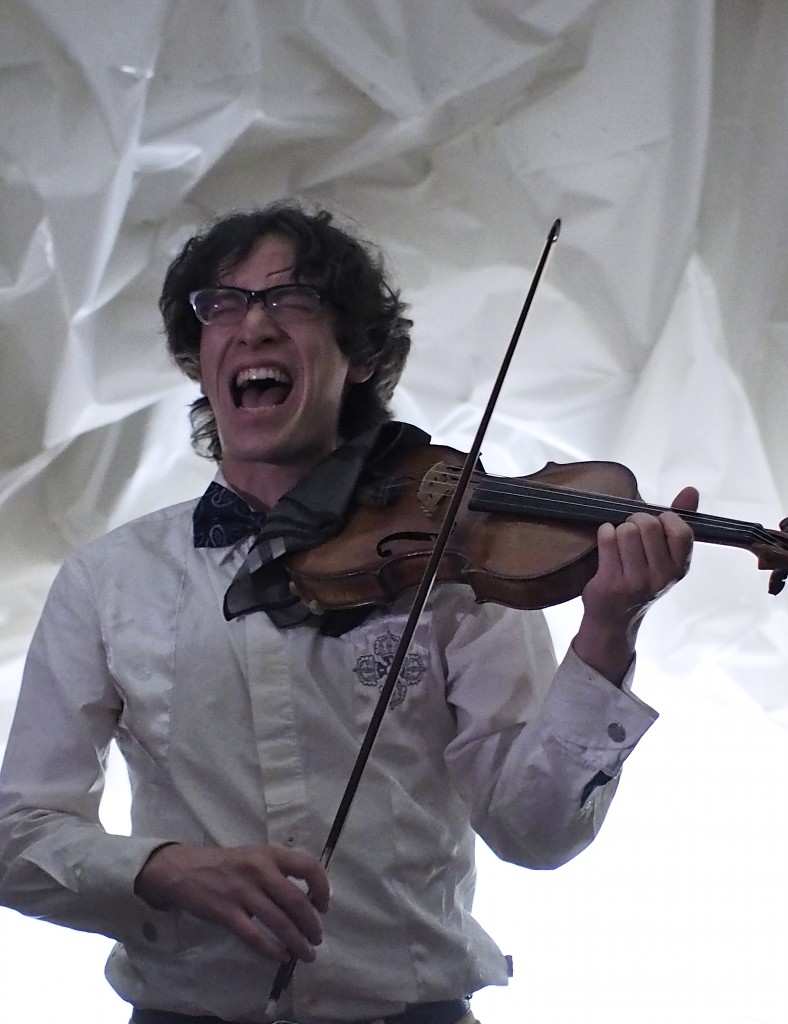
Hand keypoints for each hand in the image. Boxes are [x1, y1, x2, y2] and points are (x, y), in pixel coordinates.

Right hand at [134, 842, 329, 962]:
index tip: (324, 906)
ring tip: (306, 953)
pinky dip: (271, 950)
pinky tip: (281, 956)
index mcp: (270, 854)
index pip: (307, 866)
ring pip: (279, 922)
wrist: (185, 869)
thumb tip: (308, 897)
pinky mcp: (226, 913)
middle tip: (317, 937)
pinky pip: (255, 936)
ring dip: (297, 942)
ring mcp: (242, 892)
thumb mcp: (256, 856)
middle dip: (311, 924)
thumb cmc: (227, 864)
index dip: (322, 887)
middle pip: (296, 901)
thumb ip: (279, 871)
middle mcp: (260, 870)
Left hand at [572, 486, 697, 683]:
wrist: (614, 618)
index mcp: (680, 568)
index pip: (681, 531)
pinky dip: (604, 533)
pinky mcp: (612, 583)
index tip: (656, 524)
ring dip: (618, 528)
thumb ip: (679, 521)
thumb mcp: (666, 555)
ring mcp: (637, 582)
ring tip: (618, 540)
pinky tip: (606, 542)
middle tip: (631, 529)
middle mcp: (662, 577)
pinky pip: (607, 539)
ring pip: (626, 531)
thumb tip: (692, 490)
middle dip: (636, 519)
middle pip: (649, 525)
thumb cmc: (640, 578)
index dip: (665, 519)